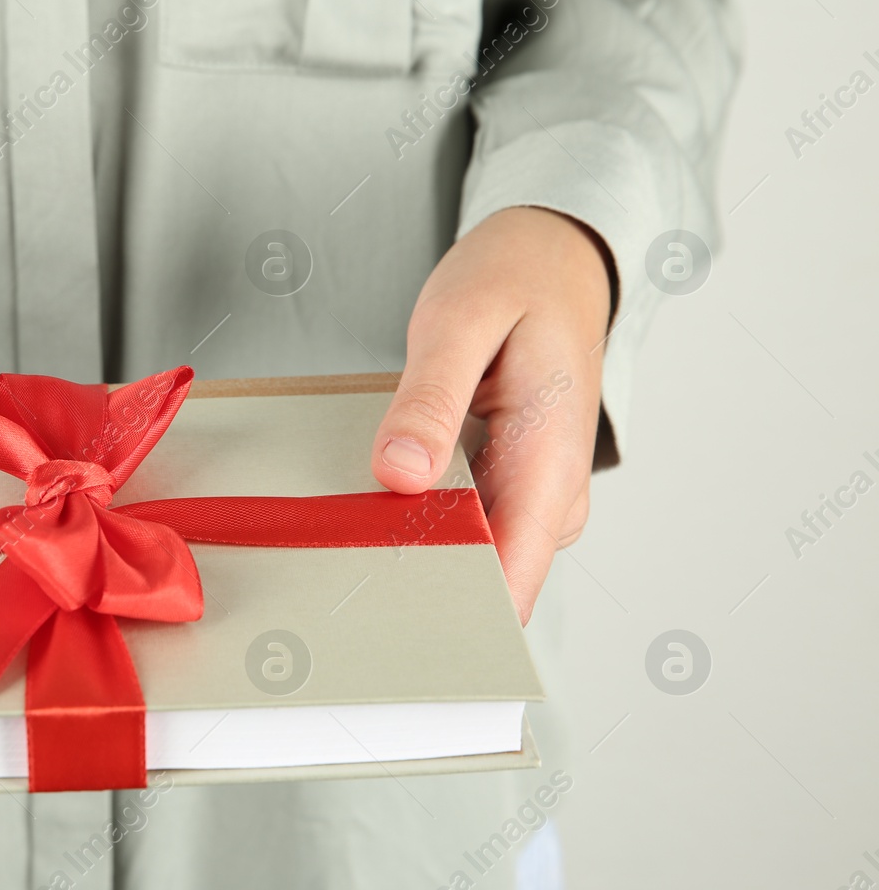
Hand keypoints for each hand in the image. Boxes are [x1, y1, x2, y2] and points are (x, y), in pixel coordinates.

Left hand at [371, 206, 611, 624]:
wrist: (556, 256)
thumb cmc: (516, 282)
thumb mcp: (460, 320)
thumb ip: (429, 398)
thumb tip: (400, 475)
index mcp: (550, 462)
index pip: (512, 580)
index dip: (454, 621)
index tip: (385, 633)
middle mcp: (551, 496)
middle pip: (484, 581)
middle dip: (413, 587)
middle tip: (332, 580)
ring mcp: (532, 497)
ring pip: (469, 558)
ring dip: (409, 554)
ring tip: (341, 543)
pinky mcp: (509, 487)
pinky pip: (462, 526)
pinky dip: (416, 521)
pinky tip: (371, 508)